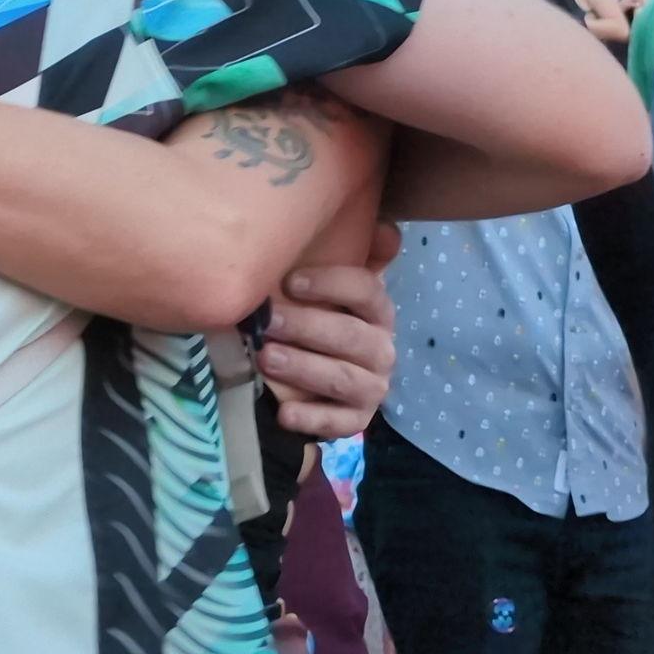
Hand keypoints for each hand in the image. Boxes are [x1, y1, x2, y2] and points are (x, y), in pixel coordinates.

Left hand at [261, 221, 400, 437]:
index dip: (331, 284)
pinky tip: (284, 414)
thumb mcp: (334, 287)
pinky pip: (339, 424)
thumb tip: (387, 229)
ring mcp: (372, 387)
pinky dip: (312, 420)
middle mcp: (381, 349)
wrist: (319, 375)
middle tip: (268, 321)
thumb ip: (360, 254)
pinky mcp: (356, 420)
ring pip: (342, 379)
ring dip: (304, 368)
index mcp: (378, 311)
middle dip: (307, 327)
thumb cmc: (322, 318)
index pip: (366, 292)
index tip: (289, 281)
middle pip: (350, 336)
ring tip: (266, 358)